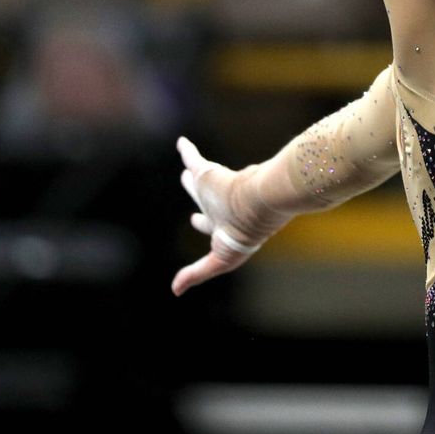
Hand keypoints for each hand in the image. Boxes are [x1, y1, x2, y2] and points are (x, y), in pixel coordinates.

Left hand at [172, 136, 264, 295]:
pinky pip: (193, 158)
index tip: (194, 219)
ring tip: (187, 165)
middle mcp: (221, 205)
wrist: (259, 201)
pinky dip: (187, 151)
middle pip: (205, 199)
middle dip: (197, 194)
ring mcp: (217, 187)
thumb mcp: (220, 259)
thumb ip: (196, 273)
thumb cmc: (242, 232)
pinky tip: (180, 142)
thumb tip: (174, 291)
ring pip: (201, 179)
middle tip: (188, 183)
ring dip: (193, 170)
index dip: (201, 223)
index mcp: (226, 225)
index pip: (209, 224)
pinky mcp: (210, 172)